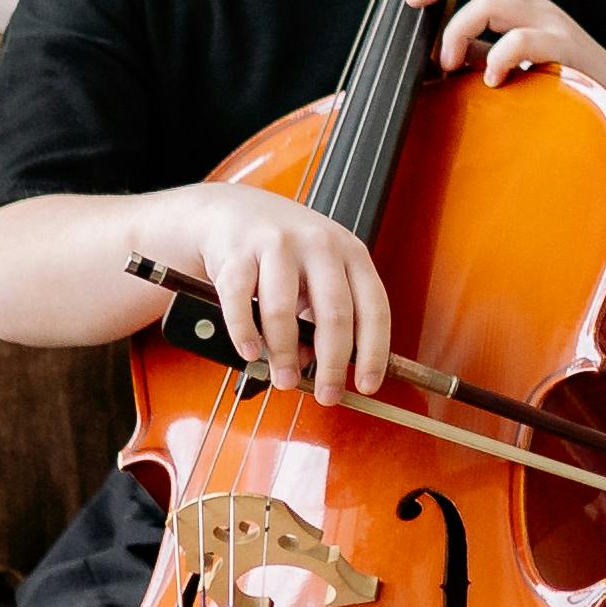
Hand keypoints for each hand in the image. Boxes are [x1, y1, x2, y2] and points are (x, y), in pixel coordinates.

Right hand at [149, 183, 397, 392]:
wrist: (231, 211)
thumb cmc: (283, 251)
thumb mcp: (315, 277)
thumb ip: (321, 317)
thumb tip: (311, 363)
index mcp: (350, 252)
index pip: (374, 308)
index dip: (374, 351)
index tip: (367, 385)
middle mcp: (319, 244)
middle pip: (334, 313)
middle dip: (332, 363)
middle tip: (327, 395)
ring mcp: (278, 244)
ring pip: (284, 311)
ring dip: (283, 355)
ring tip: (284, 380)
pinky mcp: (238, 252)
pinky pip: (240, 302)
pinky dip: (244, 333)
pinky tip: (250, 352)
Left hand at [410, 0, 605, 91]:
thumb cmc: (572, 84)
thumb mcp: (518, 62)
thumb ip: (481, 52)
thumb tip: (437, 51)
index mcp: (525, 7)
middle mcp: (537, 7)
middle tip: (416, 4)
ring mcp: (553, 25)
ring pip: (492, 4)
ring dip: (457, 30)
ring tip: (450, 65)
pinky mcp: (565, 50)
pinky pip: (521, 40)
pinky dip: (496, 58)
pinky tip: (493, 80)